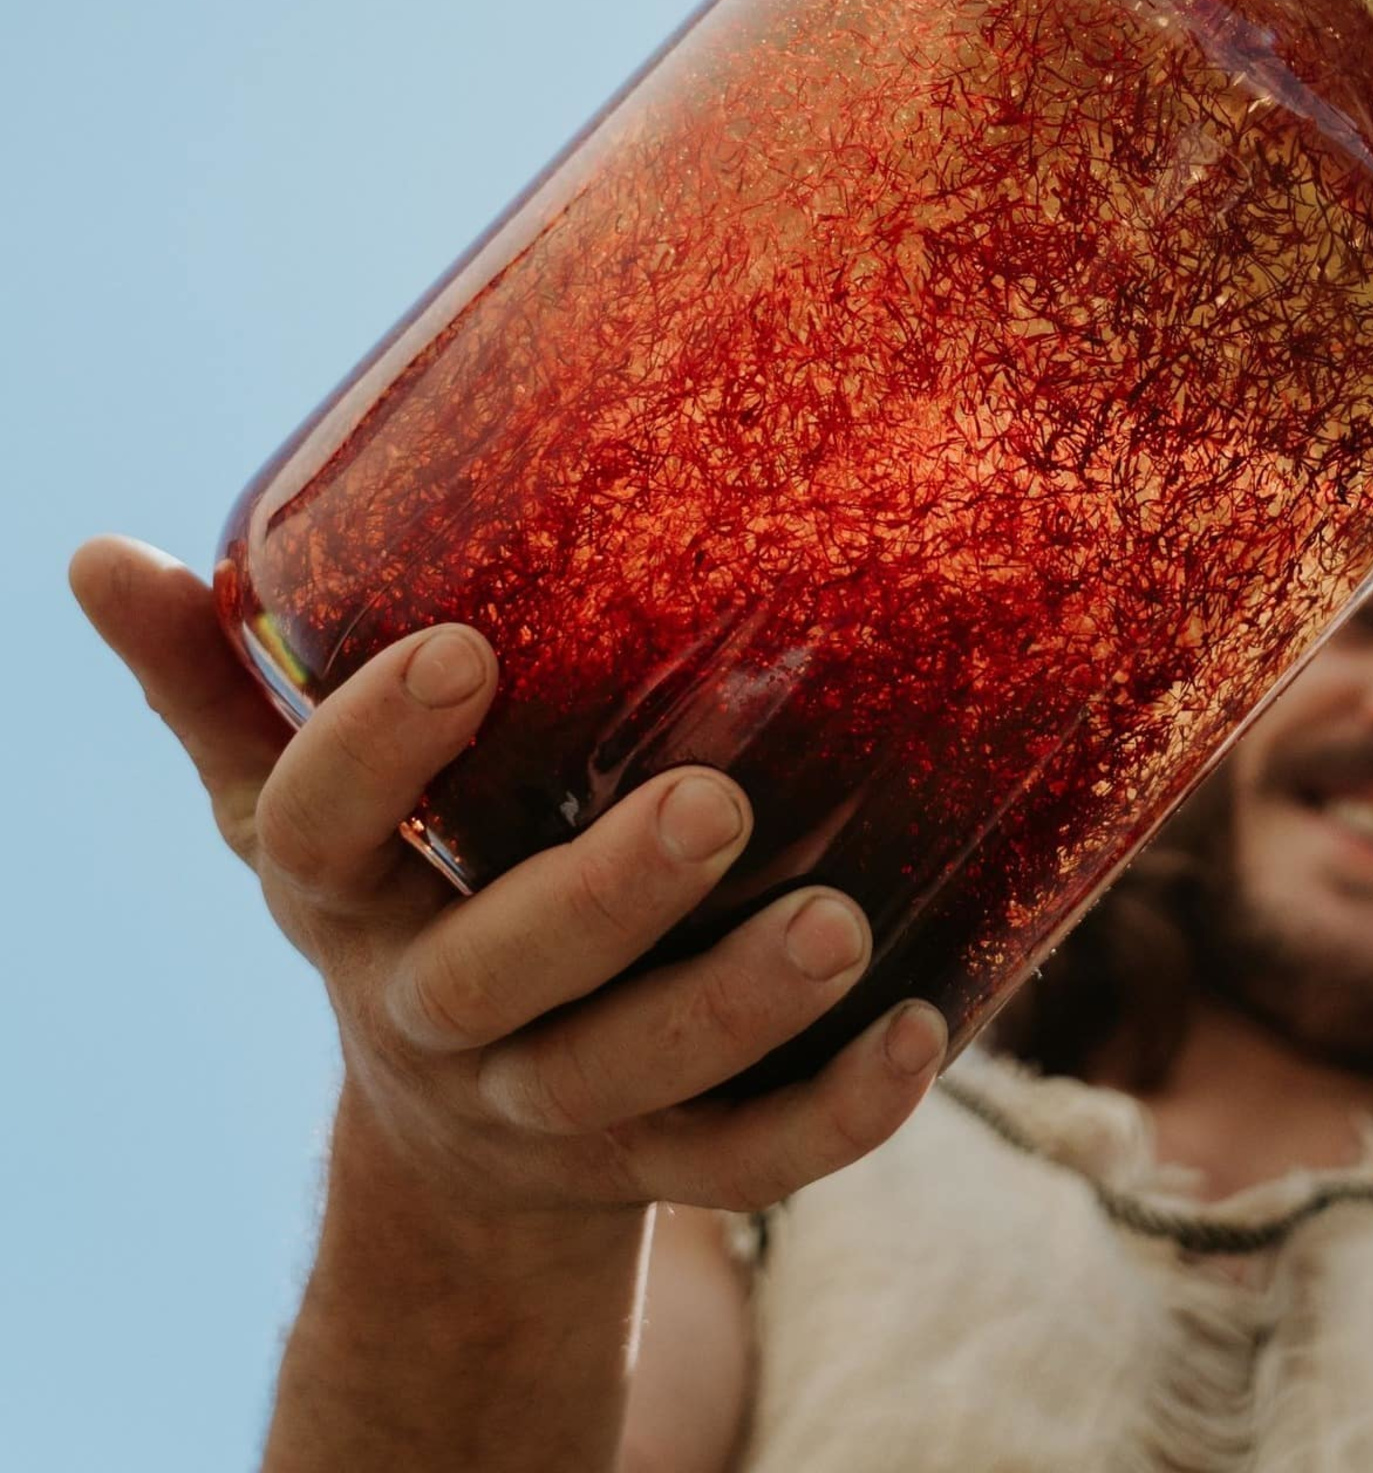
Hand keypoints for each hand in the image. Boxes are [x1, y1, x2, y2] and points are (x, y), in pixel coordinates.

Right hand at [69, 537, 943, 1222]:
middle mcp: (437, 1015)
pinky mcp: (658, 1165)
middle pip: (498, 977)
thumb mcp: (294, 807)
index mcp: (344, 906)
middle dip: (603, 898)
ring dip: (739, 1012)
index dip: (377, 750)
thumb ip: (218, 688)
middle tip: (719, 804)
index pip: (318, 834)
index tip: (467, 645)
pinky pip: (745, 1167)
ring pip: (633, 1082)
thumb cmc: (398, 893)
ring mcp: (552, 1107)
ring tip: (844, 926)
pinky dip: (833, 1115)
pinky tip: (923, 1031)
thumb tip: (99, 554)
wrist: (448, 1132)